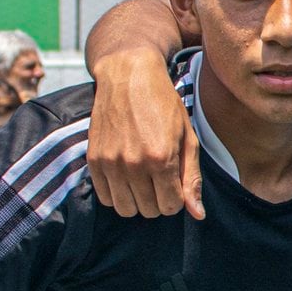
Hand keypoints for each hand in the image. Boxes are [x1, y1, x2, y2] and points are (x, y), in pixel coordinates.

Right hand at [88, 50, 201, 219]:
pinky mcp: (93, 159)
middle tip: (159, 180)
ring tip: (143, 181)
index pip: (171, 207)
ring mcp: (110, 162)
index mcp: (161, 158)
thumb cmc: (164, 105)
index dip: (176, 199)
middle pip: (149, 211)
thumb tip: (198, 215)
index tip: (175, 184)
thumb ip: (192, 178)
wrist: (128, 76)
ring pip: (125, 210)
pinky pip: (105, 198)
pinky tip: (126, 177)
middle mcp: (133, 163)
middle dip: (158, 201)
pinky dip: (117, 194)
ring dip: (137, 201)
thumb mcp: (187, 138)